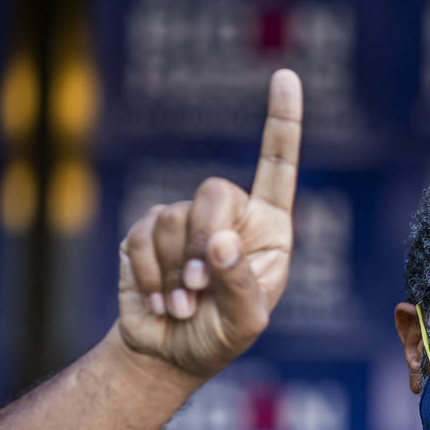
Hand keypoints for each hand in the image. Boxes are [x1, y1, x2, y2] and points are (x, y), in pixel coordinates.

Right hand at [117, 69, 301, 377]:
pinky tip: (162, 302)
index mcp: (269, 228)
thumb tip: (221, 240)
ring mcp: (186, 221)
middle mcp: (230, 216)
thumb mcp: (244, 320)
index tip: (284, 75)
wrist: (168, 354)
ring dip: (177, 272)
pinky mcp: (146, 233)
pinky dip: (153, 276)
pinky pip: (144, 237)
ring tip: (184, 306)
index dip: (282, 122)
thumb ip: (239, 281)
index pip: (277, 167)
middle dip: (204, 240)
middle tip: (201, 287)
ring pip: (175, 219)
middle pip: (214, 191)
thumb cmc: (219, 337)